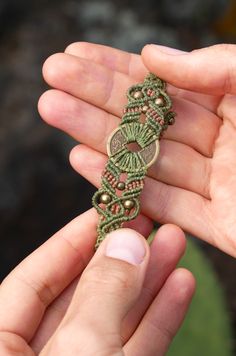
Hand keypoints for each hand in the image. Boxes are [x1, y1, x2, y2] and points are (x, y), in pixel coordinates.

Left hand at [0, 209, 193, 354]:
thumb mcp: (79, 352)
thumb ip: (101, 296)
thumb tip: (125, 243)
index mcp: (1, 344)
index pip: (36, 277)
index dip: (74, 240)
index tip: (108, 213)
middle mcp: (38, 355)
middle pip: (82, 294)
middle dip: (122, 257)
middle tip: (149, 223)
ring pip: (115, 319)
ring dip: (149, 283)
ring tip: (174, 246)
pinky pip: (135, 349)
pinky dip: (158, 319)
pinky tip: (178, 287)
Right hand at [39, 43, 235, 256]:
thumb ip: (214, 66)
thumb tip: (152, 55)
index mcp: (232, 107)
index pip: (162, 88)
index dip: (118, 70)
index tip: (77, 55)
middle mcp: (218, 144)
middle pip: (145, 124)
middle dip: (96, 99)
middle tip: (52, 78)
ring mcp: (214, 186)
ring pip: (146, 162)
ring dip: (97, 138)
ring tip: (54, 110)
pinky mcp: (216, 226)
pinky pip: (164, 205)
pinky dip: (123, 185)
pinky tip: (82, 160)